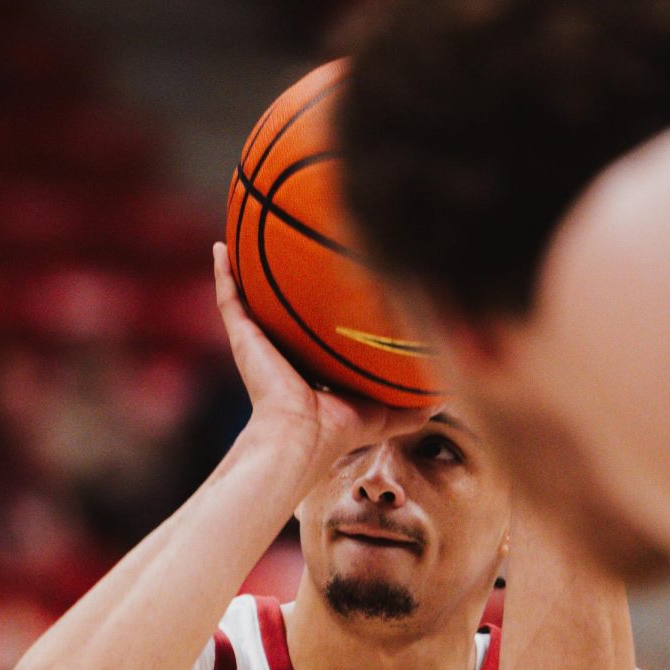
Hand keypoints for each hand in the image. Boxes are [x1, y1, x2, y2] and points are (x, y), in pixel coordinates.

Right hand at [213, 243, 439, 470]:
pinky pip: (229, 299)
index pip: (317, 332)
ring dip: (246, 269)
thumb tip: (448, 394)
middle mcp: (284, 351)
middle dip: (284, 283)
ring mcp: (260, 343)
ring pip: (250, 298)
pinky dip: (222, 273)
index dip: (327, 309)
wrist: (302, 437)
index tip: (340, 280)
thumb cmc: (340, 430)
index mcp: (312, 367)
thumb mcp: (386, 414)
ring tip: (247, 232)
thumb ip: (413, 406)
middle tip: (292, 248)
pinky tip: (221, 246)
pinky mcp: (243, 338)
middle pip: (282, 309)